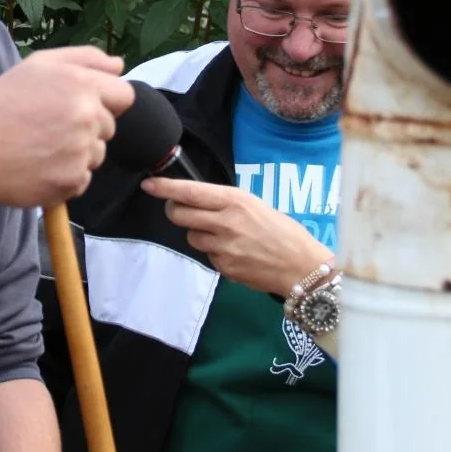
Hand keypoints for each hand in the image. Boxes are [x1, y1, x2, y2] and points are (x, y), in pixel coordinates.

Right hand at [0, 46, 134, 208]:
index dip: (105, 101)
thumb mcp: (38, 65)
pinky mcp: (72, 182)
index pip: (124, 96)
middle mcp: (88, 117)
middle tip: (49, 127)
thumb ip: (86, 58)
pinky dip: (65, 176)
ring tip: (40, 147)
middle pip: (110, 127)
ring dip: (76, 153)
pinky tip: (39, 166)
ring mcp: (81, 152)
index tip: (79, 107)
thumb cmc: (2, 104)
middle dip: (87, 127)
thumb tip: (119, 66)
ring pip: (96, 154)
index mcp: (82, 84)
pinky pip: (82, 179)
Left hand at [141, 177, 331, 296]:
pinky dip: (215, 252)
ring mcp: (223, 246)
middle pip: (180, 215)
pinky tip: (235, 252)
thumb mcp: (255, 205)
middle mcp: (225, 222)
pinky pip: (208, 255)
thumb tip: (197, 200)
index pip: (190, 191)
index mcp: (235, 200)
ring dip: (199, 233)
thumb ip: (226, 203)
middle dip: (175, 211)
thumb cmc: (282, 231)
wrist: (301, 265)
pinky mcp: (224, 267)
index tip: (149, 185)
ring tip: (224, 235)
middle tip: (181, 210)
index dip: (166, 188)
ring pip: (192, 236)